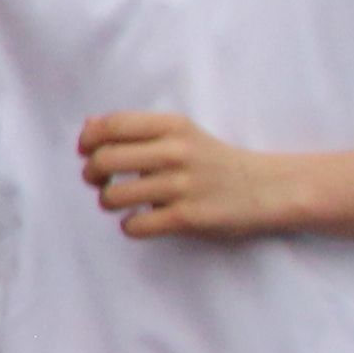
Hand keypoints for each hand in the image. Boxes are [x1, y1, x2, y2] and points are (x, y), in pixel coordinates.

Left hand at [75, 110, 291, 240]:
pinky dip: (129, 226)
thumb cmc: (214, 160)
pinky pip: (135, 225)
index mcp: (172, 126)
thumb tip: (88, 127)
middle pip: (104, 160)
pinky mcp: (189, 217)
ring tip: (120, 203)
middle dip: (91, 174)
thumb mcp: (181, 133)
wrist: (268, 189)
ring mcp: (182, 185)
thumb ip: (136, 129)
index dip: (88, 141)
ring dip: (108, 202)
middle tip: (98, 182)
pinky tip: (140, 221)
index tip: (86, 153)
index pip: (111, 126)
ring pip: (114, 197)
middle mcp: (176, 152)